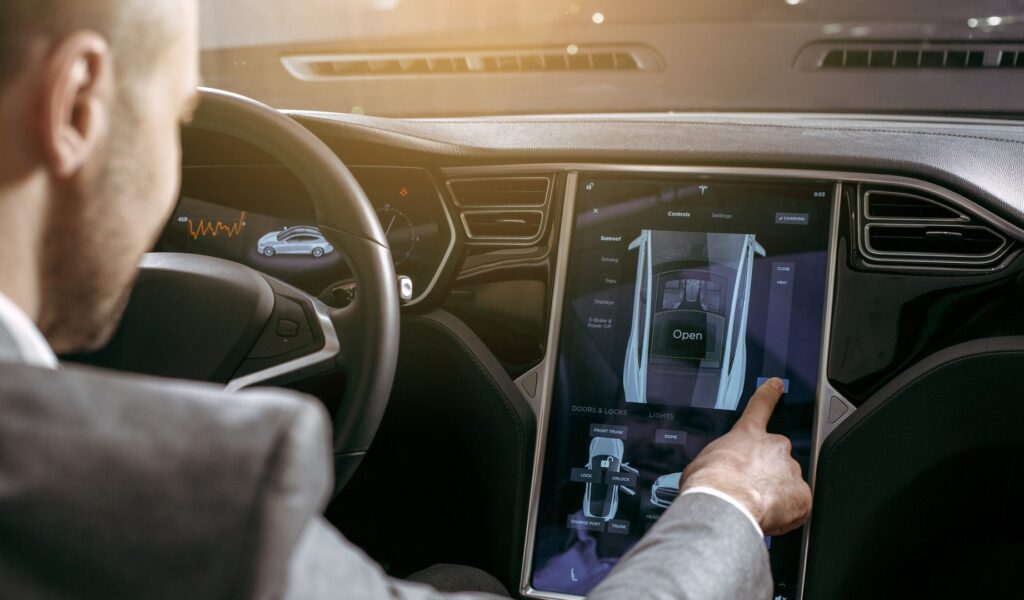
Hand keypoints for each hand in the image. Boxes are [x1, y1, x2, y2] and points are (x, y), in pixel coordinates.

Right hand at [679, 378, 811, 535]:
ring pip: (787, 482)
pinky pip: (797, 505)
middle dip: (766, 472)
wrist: (725, 506)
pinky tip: (769, 516)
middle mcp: (774, 447)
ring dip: (775, 493)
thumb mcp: (701, 463)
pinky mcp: (802, 496)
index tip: (777, 385)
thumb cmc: (709, 484)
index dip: (770, 394)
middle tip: (749, 489)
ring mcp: (791, 470)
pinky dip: (787, 513)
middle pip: (776, 456)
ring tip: (755, 507)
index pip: (761, 406)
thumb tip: (711, 472)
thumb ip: (716, 461)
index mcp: (747, 434)